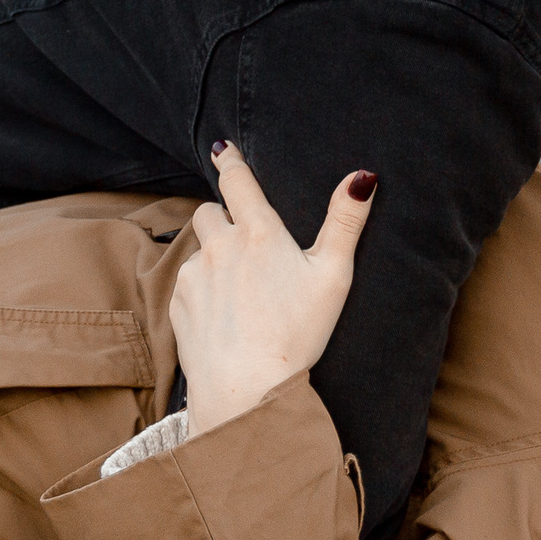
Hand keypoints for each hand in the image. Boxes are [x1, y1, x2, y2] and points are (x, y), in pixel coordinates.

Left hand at [171, 143, 377, 437]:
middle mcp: (220, 245)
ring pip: (199, 250)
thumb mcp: (333, 275)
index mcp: (259, 233)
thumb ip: (345, 222)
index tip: (224, 150)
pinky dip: (202, 289)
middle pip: (210, 211)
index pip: (238, 181)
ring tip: (240, 291)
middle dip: (223, 218)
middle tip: (246, 245)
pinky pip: (187, 282)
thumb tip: (362, 175)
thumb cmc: (297, 333)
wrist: (246, 388)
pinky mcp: (178, 302)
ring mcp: (194, 274)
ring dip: (214, 257)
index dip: (231, 162)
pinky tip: (225, 315)